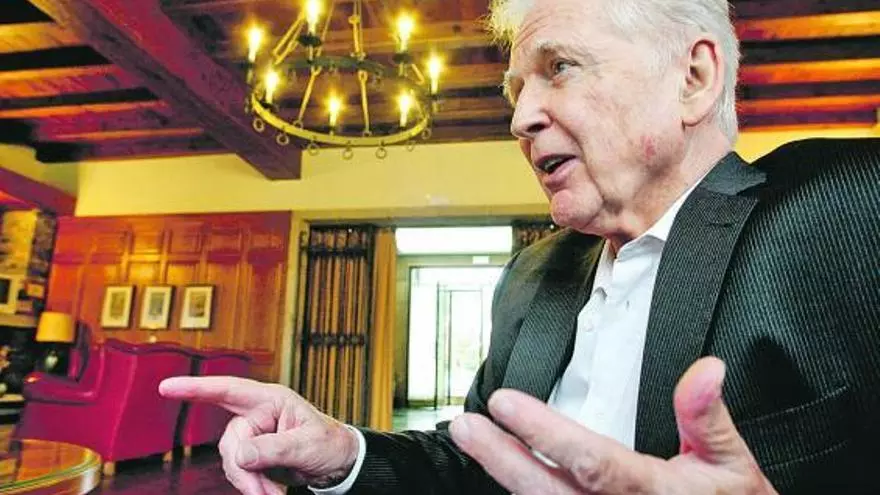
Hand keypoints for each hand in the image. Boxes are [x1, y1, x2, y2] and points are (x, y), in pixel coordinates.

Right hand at [159, 377, 358, 494]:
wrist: (338, 463)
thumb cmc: (329, 443)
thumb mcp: (307, 445)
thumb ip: (273, 448)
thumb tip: (240, 454)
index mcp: (272, 400)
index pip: (229, 389)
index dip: (197, 388)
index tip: (167, 388)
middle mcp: (258, 415)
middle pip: (230, 441)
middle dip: (243, 470)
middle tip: (263, 493)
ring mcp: (254, 436)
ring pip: (232, 461)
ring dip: (249, 482)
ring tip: (273, 494)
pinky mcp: (253, 455)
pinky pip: (239, 472)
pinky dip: (252, 486)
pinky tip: (269, 493)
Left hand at [449, 357, 778, 493]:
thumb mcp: (732, 464)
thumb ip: (707, 416)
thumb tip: (706, 368)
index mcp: (652, 492)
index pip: (589, 459)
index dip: (544, 432)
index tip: (505, 403)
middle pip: (547, 490)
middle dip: (500, 457)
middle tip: (465, 426)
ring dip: (504, 476)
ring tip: (473, 442)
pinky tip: (503, 476)